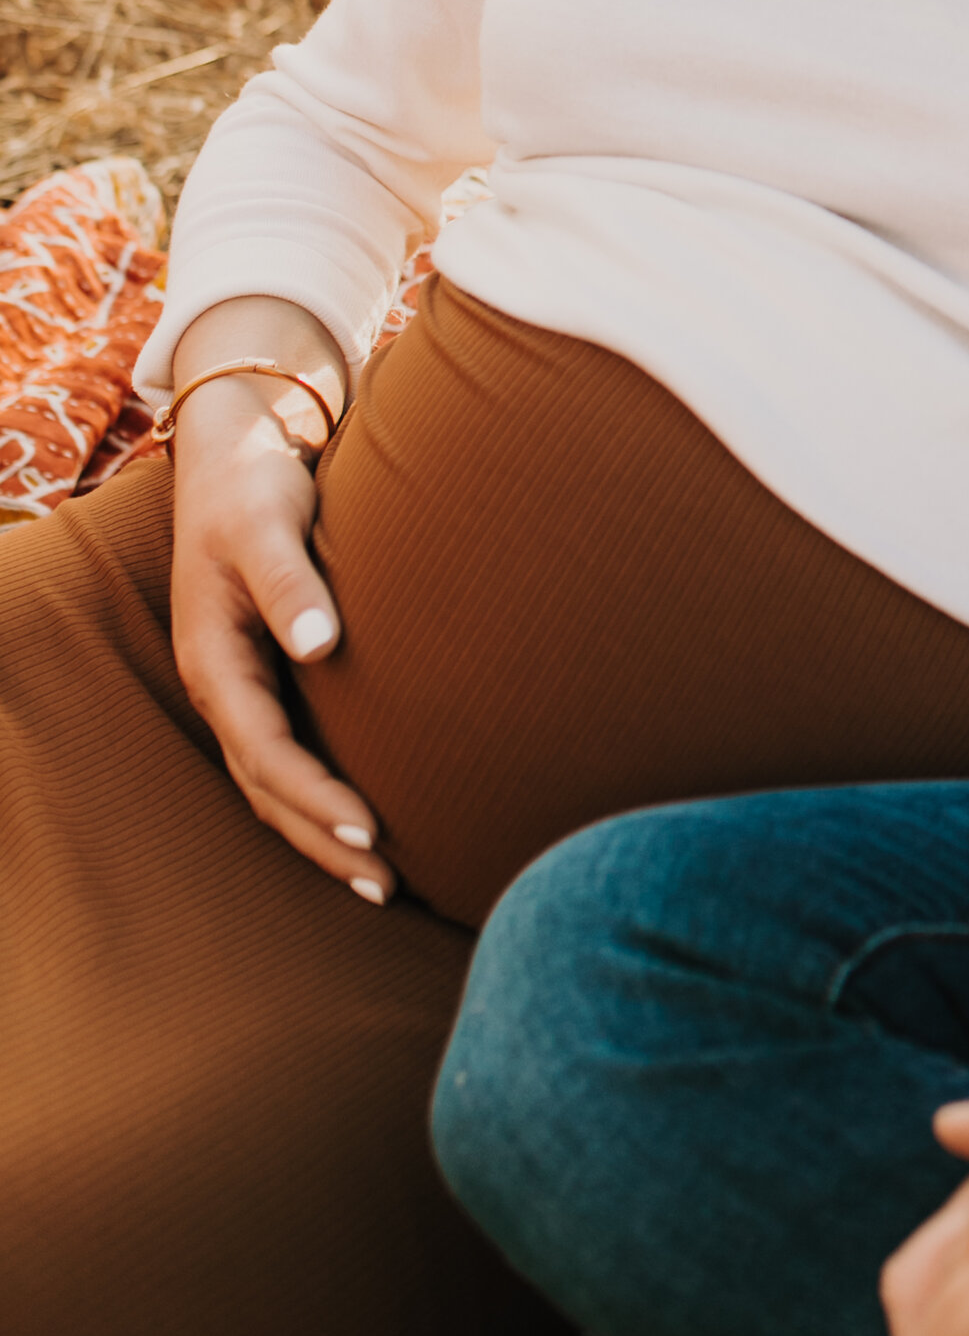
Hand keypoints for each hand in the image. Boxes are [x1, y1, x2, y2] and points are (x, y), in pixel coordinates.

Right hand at [167, 304, 385, 901]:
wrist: (240, 451)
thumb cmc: (254, 485)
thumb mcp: (265, 523)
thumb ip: (291, 582)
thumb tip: (319, 647)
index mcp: (214, 659)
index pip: (263, 751)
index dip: (311, 795)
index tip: (365, 828)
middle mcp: (225, 686)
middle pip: (268, 787)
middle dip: (321, 840)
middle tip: (385, 884)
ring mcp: (245, 686)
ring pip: (277, 781)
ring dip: (322, 831)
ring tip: (384, 877)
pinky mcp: (271, 677)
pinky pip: (291, 755)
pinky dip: (322, 795)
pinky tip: (369, 819)